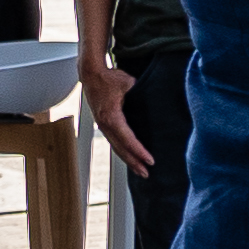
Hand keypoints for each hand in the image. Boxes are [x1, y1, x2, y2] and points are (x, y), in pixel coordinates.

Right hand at [80, 56, 158, 174]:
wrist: (91, 74)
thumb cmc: (110, 78)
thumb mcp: (129, 83)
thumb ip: (141, 93)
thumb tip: (158, 100)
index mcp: (111, 116)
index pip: (127, 138)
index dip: (139, 151)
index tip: (150, 160)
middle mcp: (105, 124)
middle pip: (121, 148)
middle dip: (134, 162)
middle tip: (147, 173)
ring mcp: (103, 126)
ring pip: (116, 147)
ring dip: (129, 160)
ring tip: (141, 171)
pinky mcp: (104, 124)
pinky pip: (114, 141)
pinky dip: (123, 151)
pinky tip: (131, 158)